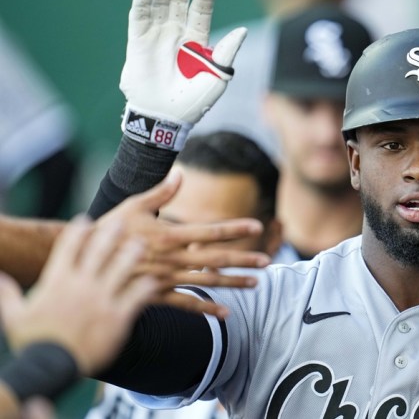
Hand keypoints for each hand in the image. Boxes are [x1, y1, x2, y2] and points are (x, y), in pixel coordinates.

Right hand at [0, 217, 157, 375]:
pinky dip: (146, 285)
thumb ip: (8, 295)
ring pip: (123, 267)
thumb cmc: (33, 342)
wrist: (52, 367)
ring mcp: (102, 299)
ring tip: (141, 243)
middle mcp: (81, 285)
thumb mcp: (14, 317)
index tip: (84, 220)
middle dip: (110, 233)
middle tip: (119, 222)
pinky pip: (138, 295)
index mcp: (57, 281)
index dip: (77, 230)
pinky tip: (153, 279)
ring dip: (133, 253)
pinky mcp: (119, 316)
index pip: (68, 246)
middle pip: (100, 250)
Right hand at [97, 171, 269, 316]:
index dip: (235, 228)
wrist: (84, 262)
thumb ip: (161, 193)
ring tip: (256, 283)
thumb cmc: (109, 230)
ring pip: (206, 282)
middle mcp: (172, 258)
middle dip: (243, 259)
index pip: (209, 230)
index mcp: (169, 235)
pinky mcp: (156, 296)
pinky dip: (206, 309)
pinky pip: (186, 304)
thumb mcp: (133, 206)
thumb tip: (180, 173)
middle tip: (267, 261)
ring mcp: (166, 278)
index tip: (257, 226)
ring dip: (233, 283)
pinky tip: (226, 312)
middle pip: (215, 258)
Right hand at [120, 0, 245, 124]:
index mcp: (196, 41)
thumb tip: (243, 31)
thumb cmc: (193, 102)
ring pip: (158, 3)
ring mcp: (156, 36)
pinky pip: (139, 17)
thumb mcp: (217, 78)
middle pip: (178, 1)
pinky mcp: (137, 42)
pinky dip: (141, 2)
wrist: (165, 118)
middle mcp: (176, 34)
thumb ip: (227, 53)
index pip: (200, 12)